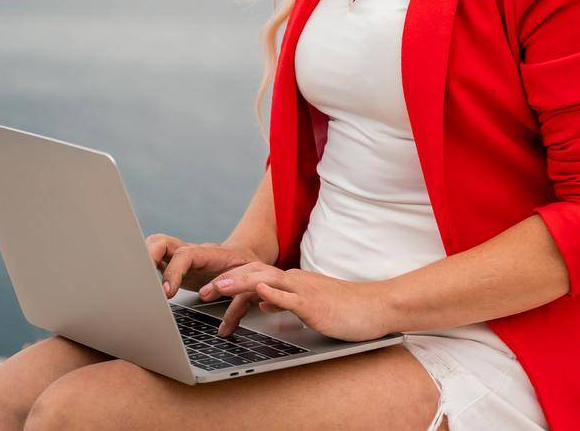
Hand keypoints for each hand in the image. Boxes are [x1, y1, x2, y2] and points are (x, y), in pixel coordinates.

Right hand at [146, 234, 267, 298]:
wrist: (245, 257)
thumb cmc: (245, 270)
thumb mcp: (245, 283)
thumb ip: (235, 297)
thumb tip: (223, 324)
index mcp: (207, 254)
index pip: (184, 256)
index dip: (173, 272)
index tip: (167, 292)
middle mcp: (189, 251)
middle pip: (161, 241)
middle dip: (148, 256)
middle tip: (142, 280)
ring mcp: (179, 256)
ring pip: (155, 246)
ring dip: (143, 259)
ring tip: (137, 281)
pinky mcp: (173, 264)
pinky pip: (155, 260)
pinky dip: (145, 269)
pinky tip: (141, 286)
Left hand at [197, 263, 393, 341]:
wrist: (376, 306)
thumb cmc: (346, 308)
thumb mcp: (308, 304)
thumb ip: (283, 301)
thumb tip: (261, 302)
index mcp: (292, 281)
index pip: (254, 275)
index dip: (231, 280)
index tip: (210, 289)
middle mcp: (295, 281)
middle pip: (253, 272)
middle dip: (226, 280)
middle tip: (203, 291)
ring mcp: (304, 291)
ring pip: (266, 280)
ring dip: (240, 283)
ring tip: (218, 287)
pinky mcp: (315, 305)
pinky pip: (290, 297)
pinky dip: (273, 293)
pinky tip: (259, 292)